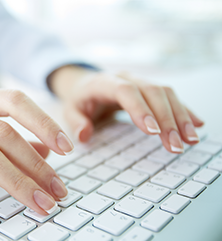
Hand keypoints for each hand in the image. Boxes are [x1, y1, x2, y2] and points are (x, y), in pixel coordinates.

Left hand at [48, 66, 203, 152]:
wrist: (86, 84)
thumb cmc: (80, 99)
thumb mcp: (70, 110)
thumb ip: (76, 122)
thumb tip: (83, 135)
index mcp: (104, 82)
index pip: (126, 91)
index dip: (140, 109)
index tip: (153, 131)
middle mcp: (126, 78)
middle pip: (152, 92)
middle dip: (167, 119)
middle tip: (175, 145)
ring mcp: (140, 81)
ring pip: (166, 93)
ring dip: (180, 116)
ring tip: (190, 140)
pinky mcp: (150, 89)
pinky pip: (171, 97)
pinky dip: (184, 111)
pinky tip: (196, 125)